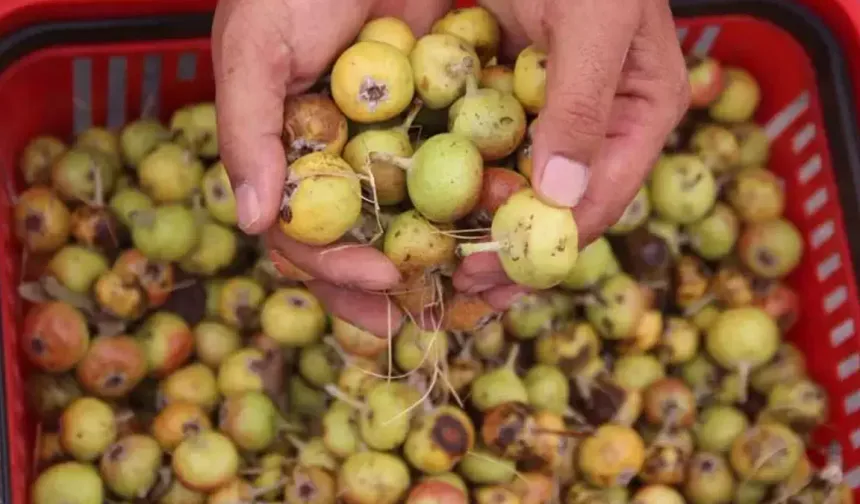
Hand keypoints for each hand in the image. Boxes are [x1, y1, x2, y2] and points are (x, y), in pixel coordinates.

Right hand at [212, 0, 449, 335]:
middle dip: (381, 291)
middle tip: (422, 318)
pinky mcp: (427, 135)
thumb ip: (246, 134)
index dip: (333, 268)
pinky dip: (462, 219)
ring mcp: (378, 158)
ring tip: (463, 302)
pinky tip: (489, 242)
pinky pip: (443, 189)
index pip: (301, 238)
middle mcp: (331, 171)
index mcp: (286, 165)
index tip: (381, 276)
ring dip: (427, 271)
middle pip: (352, 250)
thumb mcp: (253, 51)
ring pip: (400, 230)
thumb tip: (249, 222)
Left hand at [454, 0, 690, 304]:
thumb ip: (582, 107)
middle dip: (511, 252)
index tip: (495, 276)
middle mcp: (600, 123)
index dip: (548, 246)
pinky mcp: (512, 97)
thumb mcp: (593, 22)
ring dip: (481, 229)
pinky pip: (487, 149)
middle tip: (461, 287)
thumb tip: (561, 200)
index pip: (600, 200)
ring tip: (440, 267)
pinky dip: (460, 181)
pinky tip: (427, 211)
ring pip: (519, 186)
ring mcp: (553, 112)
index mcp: (640, 112)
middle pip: (557, 206)